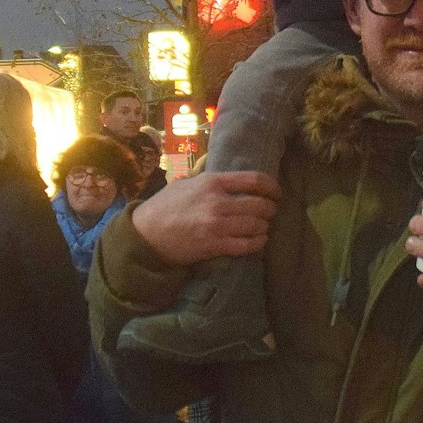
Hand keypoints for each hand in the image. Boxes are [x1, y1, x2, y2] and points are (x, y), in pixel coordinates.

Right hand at [129, 171, 279, 267]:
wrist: (146, 234)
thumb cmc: (164, 206)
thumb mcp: (185, 183)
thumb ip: (207, 179)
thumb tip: (227, 176)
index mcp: (212, 182)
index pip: (254, 180)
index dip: (271, 186)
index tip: (276, 192)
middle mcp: (217, 202)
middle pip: (260, 204)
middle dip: (270, 209)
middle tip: (270, 212)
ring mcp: (217, 225)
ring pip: (256, 225)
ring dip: (265, 226)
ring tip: (264, 226)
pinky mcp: (214, 246)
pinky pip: (247, 245)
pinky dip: (258, 242)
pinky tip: (259, 240)